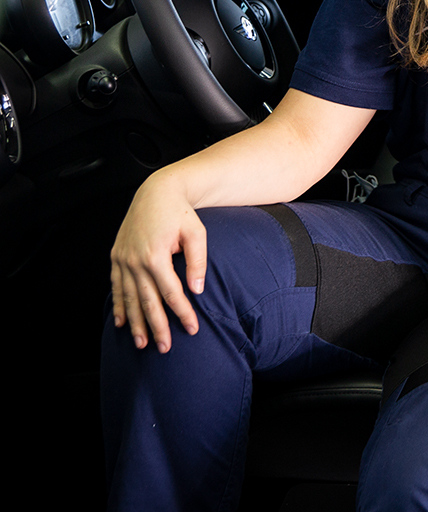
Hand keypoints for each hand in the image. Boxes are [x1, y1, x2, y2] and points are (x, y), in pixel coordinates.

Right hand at [110, 172, 206, 352]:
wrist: (156, 192)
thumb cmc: (180, 212)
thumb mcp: (197, 232)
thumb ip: (197, 261)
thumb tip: (197, 290)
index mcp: (156, 255)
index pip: (171, 293)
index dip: (182, 313)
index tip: (192, 328)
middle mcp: (135, 260)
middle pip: (147, 301)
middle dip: (157, 327)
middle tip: (165, 348)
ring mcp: (123, 259)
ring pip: (129, 298)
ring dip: (135, 323)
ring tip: (142, 343)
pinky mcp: (116, 257)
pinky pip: (116, 287)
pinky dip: (118, 305)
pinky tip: (121, 322)